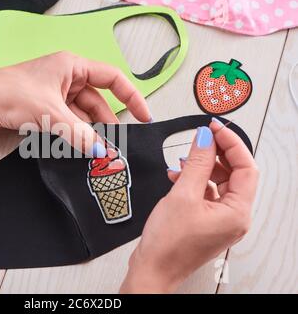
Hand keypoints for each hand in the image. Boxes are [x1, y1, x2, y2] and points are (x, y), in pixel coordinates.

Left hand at [0, 51, 150, 155]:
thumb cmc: (11, 94)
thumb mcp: (51, 114)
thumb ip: (79, 133)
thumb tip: (101, 151)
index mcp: (72, 66)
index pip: (112, 78)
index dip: (131, 97)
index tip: (144, 116)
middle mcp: (66, 78)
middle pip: (97, 101)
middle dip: (106, 123)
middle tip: (116, 145)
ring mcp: (55, 94)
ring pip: (82, 115)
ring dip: (89, 133)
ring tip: (99, 152)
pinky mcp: (45, 109)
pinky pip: (68, 122)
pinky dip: (75, 135)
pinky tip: (81, 149)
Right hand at [120, 118, 258, 292]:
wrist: (152, 269)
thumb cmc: (167, 244)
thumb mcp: (182, 195)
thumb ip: (196, 163)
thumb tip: (206, 139)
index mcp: (237, 213)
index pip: (246, 168)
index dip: (231, 144)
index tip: (215, 128)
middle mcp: (234, 218)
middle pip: (234, 175)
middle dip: (216, 154)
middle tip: (201, 138)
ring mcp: (220, 221)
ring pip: (219, 183)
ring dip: (202, 168)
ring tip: (184, 159)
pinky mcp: (206, 221)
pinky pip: (207, 194)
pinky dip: (194, 181)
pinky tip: (177, 177)